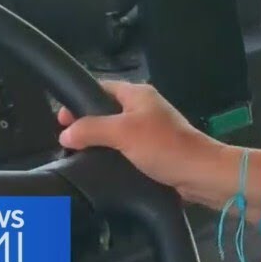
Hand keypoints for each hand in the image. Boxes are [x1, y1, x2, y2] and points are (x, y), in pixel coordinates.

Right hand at [56, 81, 260, 216]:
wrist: (200, 173)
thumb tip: (65, 132)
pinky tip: (103, 167)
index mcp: (137, 94)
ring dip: (99, 142)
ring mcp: (150, 129)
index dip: (79, 100)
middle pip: (106, 110)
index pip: (101, 88)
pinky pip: (126, 149)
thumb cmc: (164, 146)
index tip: (60, 118)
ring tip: (80, 154)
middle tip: (67, 140)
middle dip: (86, 124)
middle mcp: (144, 108)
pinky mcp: (154, 150)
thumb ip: (91, 129)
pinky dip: (113, 155)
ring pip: (115, 132)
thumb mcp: (122, 133)